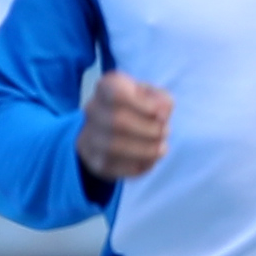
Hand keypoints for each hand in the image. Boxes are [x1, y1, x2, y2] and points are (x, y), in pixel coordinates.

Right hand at [76, 71, 171, 187]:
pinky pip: (117, 167)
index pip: (117, 94)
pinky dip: (140, 165)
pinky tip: (150, 160)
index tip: (161, 113)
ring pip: (115, 147)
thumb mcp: (152, 96)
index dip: (144, 106)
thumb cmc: (136, 108)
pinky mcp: (96, 161)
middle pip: (118, 122)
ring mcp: (90, 137)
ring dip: (146, 150)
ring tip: (161, 148)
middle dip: (149, 130)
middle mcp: (92, 110)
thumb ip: (162, 100)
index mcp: (106, 88)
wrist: (109, 130)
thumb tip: (162, 113)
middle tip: (165, 132)